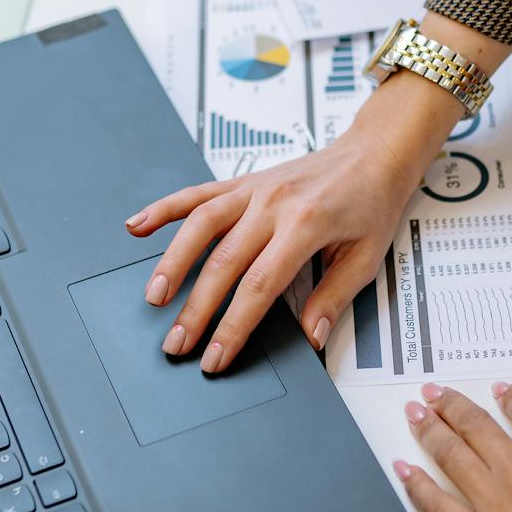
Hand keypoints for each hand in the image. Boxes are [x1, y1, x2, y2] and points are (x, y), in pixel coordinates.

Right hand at [123, 74, 451, 372]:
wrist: (373, 154)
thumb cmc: (371, 202)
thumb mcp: (366, 257)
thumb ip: (333, 297)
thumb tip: (310, 336)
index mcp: (306, 224)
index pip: (258, 286)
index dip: (232, 326)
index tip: (214, 357)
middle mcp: (273, 204)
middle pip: (223, 263)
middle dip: (196, 310)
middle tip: (176, 345)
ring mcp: (254, 189)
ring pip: (201, 226)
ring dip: (173, 262)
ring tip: (154, 297)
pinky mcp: (244, 181)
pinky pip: (198, 194)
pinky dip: (165, 209)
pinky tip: (138, 227)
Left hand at [395, 383, 511, 511]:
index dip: (511, 397)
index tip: (500, 392)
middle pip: (476, 426)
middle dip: (452, 406)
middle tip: (435, 394)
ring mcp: (493, 503)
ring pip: (450, 454)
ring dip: (430, 430)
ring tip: (415, 415)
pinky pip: (435, 503)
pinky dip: (415, 483)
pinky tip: (403, 469)